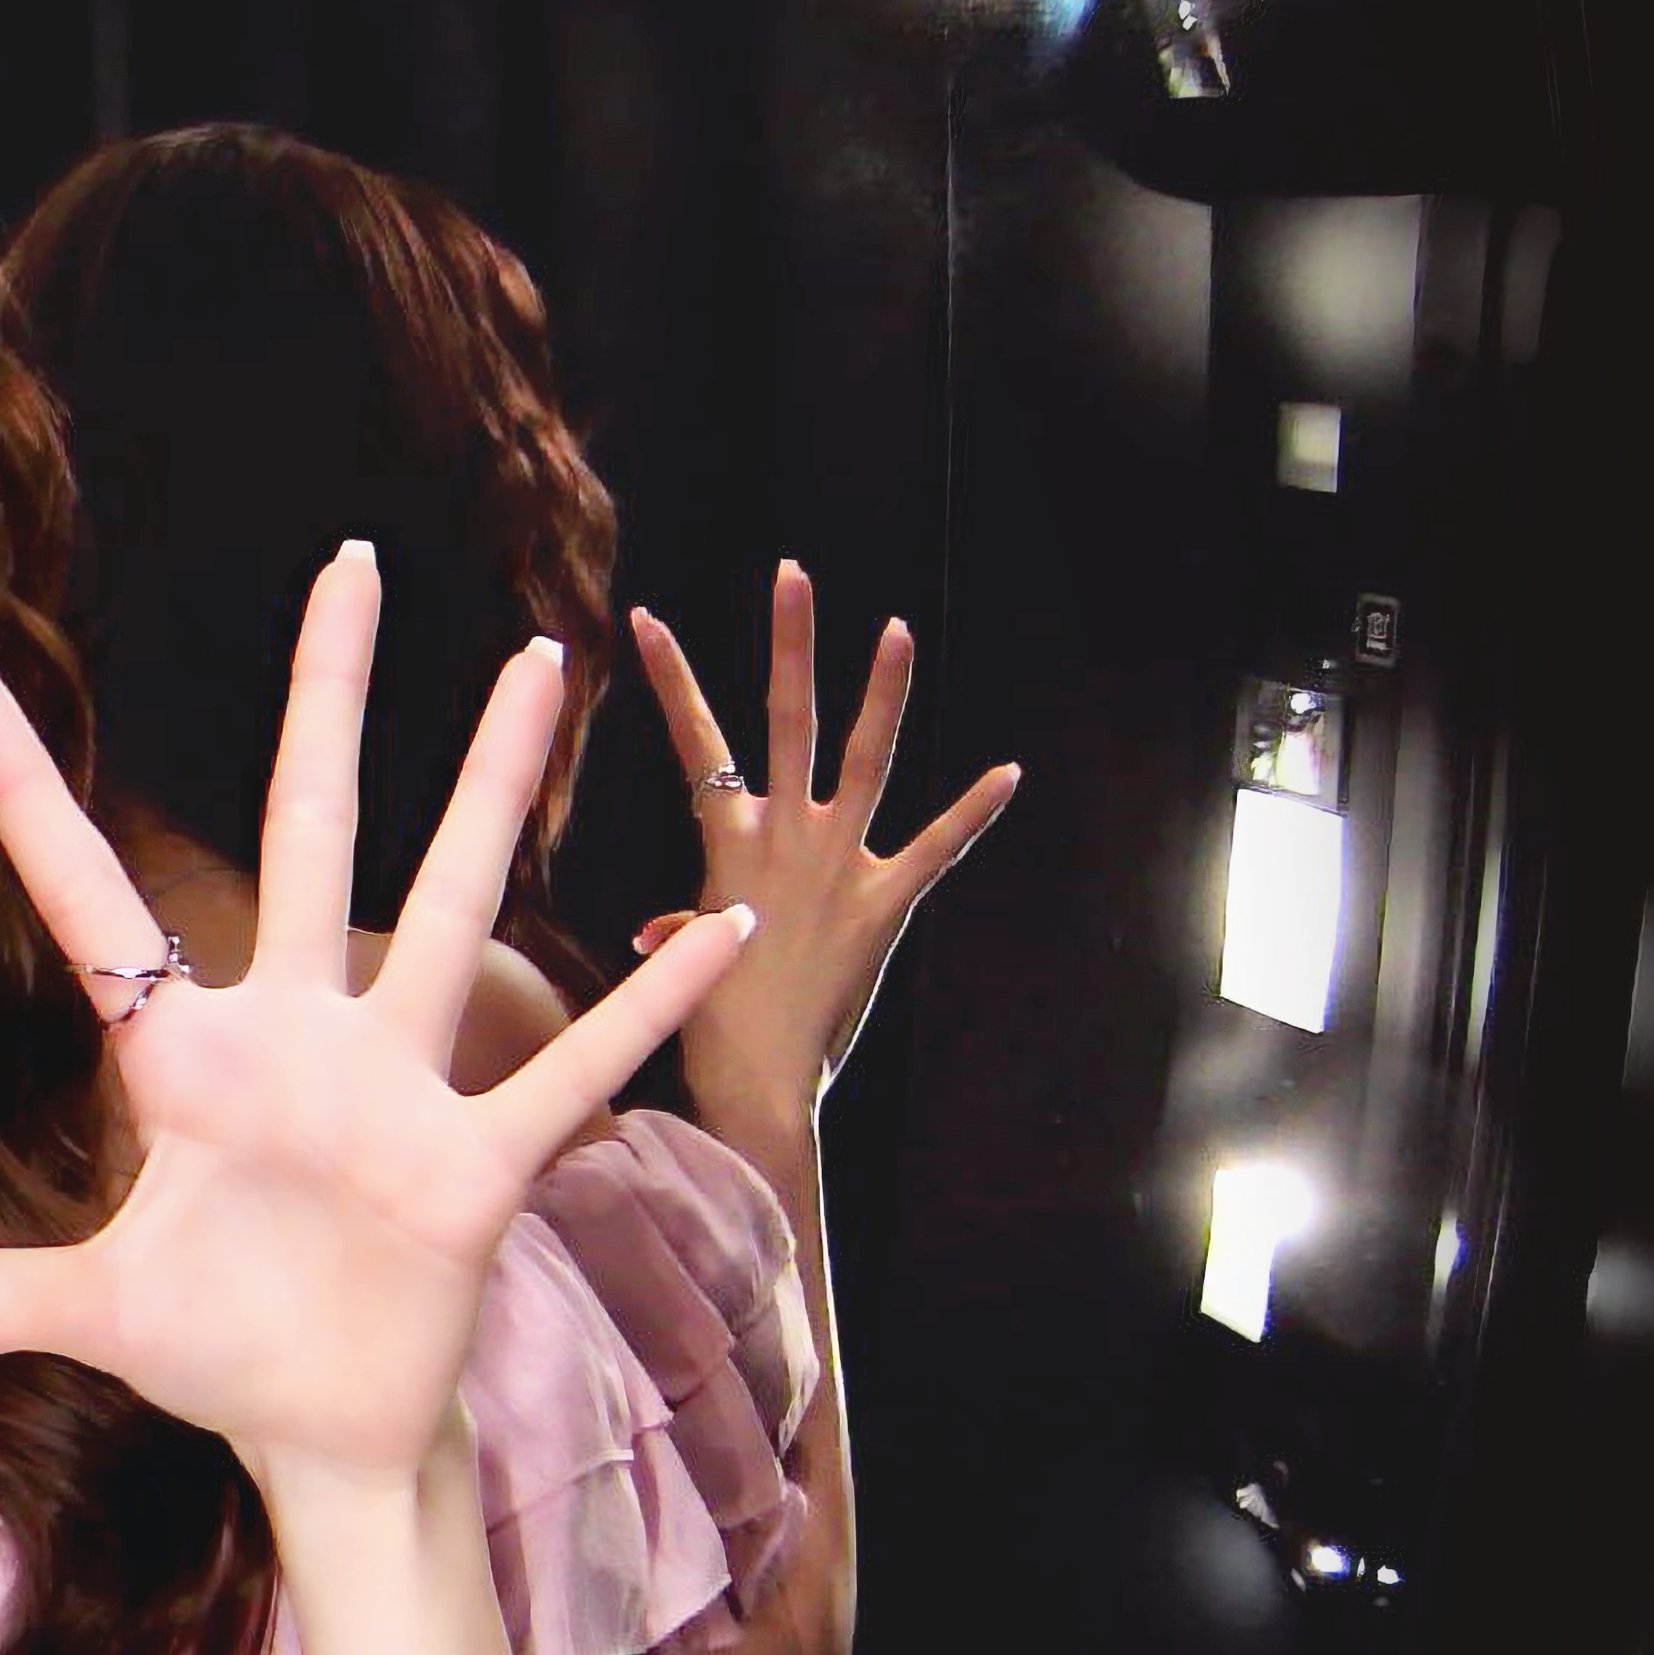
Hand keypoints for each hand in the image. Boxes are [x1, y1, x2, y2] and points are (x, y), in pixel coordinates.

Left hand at [0, 546, 753, 1489]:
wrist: (328, 1434)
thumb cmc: (218, 1354)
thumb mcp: (87, 1319)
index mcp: (183, 1061)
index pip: (86, 895)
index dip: (18, 786)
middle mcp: (295, 1038)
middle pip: (311, 830)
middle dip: (328, 697)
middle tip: (350, 560)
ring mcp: (395, 1086)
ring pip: (451, 900)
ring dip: (495, 786)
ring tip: (544, 660)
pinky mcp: (476, 1162)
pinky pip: (571, 1071)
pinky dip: (643, 1008)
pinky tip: (720, 927)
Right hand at [625, 563, 1016, 1134]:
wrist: (755, 1079)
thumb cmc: (707, 1023)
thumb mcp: (689, 956)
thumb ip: (684, 923)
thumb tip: (663, 929)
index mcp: (724, 842)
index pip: (693, 740)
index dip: (668, 676)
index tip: (645, 618)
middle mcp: (781, 835)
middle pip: (784, 718)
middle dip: (789, 641)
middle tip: (792, 574)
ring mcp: (838, 862)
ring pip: (862, 758)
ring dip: (882, 690)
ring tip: (896, 628)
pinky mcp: (886, 900)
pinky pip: (937, 847)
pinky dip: (974, 811)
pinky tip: (1008, 772)